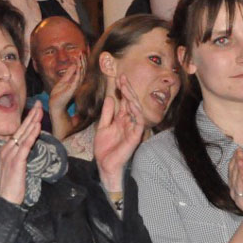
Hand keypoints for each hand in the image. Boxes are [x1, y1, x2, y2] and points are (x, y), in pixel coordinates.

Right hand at [0, 104, 41, 204]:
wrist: (6, 200)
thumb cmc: (13, 185)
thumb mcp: (16, 166)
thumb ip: (21, 154)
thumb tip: (30, 144)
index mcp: (5, 150)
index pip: (18, 131)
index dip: (27, 119)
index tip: (35, 109)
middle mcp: (6, 150)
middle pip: (20, 129)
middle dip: (30, 116)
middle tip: (38, 104)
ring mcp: (9, 155)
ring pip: (23, 135)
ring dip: (32, 122)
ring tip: (39, 111)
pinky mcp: (16, 162)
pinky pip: (25, 146)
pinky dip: (31, 135)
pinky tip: (37, 127)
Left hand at [47, 54, 84, 115]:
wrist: (55, 104)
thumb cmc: (58, 94)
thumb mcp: (63, 81)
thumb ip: (69, 73)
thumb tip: (74, 64)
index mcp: (76, 81)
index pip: (81, 70)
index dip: (81, 61)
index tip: (81, 53)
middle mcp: (78, 83)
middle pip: (83, 70)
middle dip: (83, 61)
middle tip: (82, 52)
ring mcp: (76, 86)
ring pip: (81, 73)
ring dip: (81, 64)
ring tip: (81, 56)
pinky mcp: (73, 89)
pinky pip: (77, 79)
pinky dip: (78, 72)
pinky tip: (79, 65)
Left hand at [93, 76, 145, 191]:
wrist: (104, 165)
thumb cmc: (105, 148)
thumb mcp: (102, 126)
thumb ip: (107, 113)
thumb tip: (110, 97)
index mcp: (122, 119)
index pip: (124, 101)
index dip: (122, 89)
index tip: (118, 77)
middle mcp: (129, 122)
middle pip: (131, 102)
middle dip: (127, 89)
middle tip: (122, 77)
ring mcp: (133, 129)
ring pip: (136, 110)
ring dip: (131, 98)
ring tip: (125, 87)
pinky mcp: (135, 137)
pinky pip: (139, 122)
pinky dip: (136, 112)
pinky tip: (131, 103)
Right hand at [228, 148, 242, 229]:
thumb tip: (241, 159)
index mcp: (235, 186)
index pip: (232, 172)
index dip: (234, 161)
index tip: (238, 150)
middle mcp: (235, 193)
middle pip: (234, 176)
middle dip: (237, 164)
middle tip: (239, 153)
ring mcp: (241, 200)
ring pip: (239, 184)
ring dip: (240, 172)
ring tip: (241, 162)